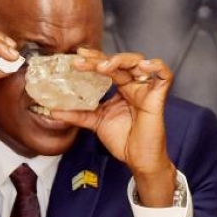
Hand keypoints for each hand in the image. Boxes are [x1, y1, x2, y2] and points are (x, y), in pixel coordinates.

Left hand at [49, 48, 177, 206]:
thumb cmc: (123, 140)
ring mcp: (146, 89)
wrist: (138, 160)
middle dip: (100, 59)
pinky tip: (143, 66)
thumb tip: (52, 110)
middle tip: (82, 60)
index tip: (77, 56)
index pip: (107, 66)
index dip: (94, 58)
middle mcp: (133, 85)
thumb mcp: (95, 122)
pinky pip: (164, 76)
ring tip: (104, 66)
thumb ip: (77, 114)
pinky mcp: (158, 97)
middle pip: (119, 62)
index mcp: (121, 88)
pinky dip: (156, 66)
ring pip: (139, 62)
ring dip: (121, 60)